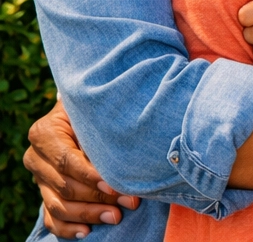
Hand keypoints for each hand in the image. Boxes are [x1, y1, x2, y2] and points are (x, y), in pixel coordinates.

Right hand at [23, 99, 138, 238]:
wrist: (80, 115)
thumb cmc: (92, 111)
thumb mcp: (93, 114)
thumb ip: (99, 131)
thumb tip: (124, 155)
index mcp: (44, 133)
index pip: (66, 161)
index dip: (91, 176)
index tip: (115, 185)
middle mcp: (35, 158)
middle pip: (65, 186)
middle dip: (98, 198)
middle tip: (128, 202)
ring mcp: (39, 180)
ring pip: (58, 206)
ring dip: (88, 214)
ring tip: (115, 216)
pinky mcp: (45, 195)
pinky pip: (51, 219)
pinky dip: (68, 228)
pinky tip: (87, 231)